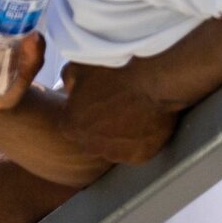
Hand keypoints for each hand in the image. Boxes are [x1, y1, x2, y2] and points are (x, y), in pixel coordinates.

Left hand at [58, 60, 177, 167]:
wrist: (153, 81)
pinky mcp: (138, 157)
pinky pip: (136, 150)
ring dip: (119, 135)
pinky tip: (145, 122)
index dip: (85, 111)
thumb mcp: (80, 66)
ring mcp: (115, 154)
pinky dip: (140, 140)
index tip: (98, 100)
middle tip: (116, 106)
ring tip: (132, 113)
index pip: (72, 124)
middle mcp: (90, 145)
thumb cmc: (115, 71)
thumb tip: (69, 88)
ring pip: (113, 147)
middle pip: (92, 139)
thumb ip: (68, 79)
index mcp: (71, 126)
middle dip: (100, 126)